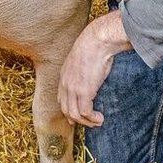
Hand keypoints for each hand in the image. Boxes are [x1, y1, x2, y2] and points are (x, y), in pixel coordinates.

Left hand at [58, 11, 130, 127]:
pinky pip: (85, 112)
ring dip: (87, 122)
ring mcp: (73, 88)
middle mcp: (65, 84)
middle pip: (66, 110)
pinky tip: (100, 118)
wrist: (98, 40)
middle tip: (91, 122)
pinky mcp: (84, 91)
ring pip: (75, 115)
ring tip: (98, 122)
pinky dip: (93, 119)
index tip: (79, 117)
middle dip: (79, 120)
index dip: (69, 110)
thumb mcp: (83, 58)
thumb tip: (92, 73)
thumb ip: (83, 69)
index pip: (62, 99)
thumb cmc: (95, 45)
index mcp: (64, 76)